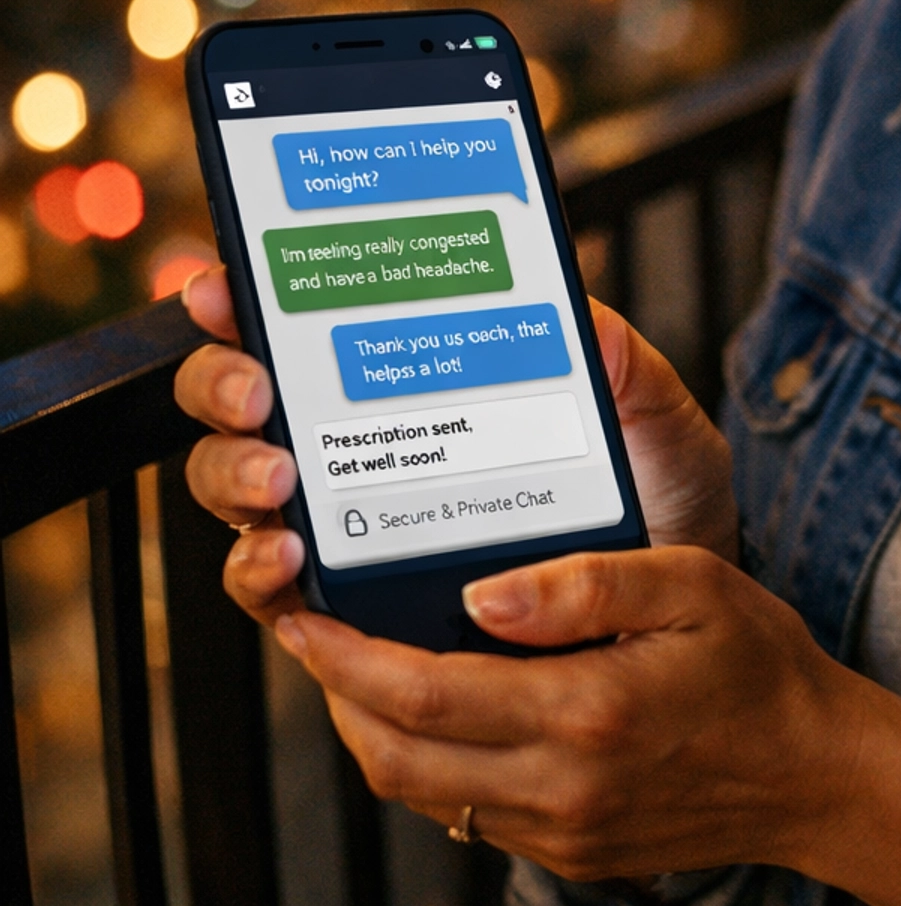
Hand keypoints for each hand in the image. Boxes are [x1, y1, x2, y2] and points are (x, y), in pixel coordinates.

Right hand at [173, 266, 738, 626]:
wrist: (673, 620)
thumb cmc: (652, 500)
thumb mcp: (648, 417)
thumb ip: (619, 359)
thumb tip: (580, 311)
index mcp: (414, 375)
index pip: (309, 325)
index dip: (250, 299)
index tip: (231, 285)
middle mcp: (360, 444)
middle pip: (242, 402)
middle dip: (223, 383)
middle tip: (259, 388)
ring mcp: (345, 524)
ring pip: (237, 490)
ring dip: (235, 475)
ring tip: (281, 479)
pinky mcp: (351, 609)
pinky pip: (274, 595)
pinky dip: (261, 574)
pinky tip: (291, 559)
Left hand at [276, 542, 900, 905]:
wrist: (818, 777)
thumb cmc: (760, 665)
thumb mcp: (691, 586)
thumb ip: (584, 585)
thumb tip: (478, 595)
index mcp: (586, 714)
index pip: (423, 693)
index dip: (344, 657)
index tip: (300, 613)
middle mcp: (561, 788)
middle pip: (397, 755)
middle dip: (335, 694)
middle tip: (308, 629)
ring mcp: (561, 832)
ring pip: (421, 791)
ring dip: (371, 730)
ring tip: (354, 662)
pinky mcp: (569, 853)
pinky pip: (466, 811)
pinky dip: (426, 760)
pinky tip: (432, 704)